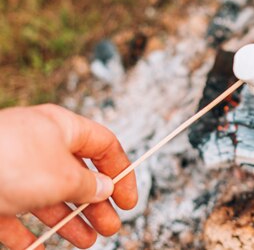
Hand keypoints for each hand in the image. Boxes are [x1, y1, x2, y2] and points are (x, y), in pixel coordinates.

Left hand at [0, 105, 137, 248]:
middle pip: (78, 175)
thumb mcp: (63, 176)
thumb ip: (89, 185)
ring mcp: (15, 169)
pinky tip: (40, 248)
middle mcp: (40, 146)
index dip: (122, 172)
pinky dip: (29, 233)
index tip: (129, 200)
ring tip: (86, 242)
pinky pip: (16, 215)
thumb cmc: (9, 161)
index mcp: (62, 128)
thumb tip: (104, 187)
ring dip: (69, 221)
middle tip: (110, 227)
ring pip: (50, 197)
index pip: (104, 146)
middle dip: (96, 204)